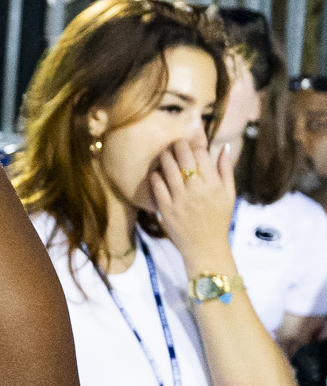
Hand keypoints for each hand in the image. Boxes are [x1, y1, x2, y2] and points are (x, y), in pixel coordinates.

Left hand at [148, 137, 236, 273]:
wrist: (205, 247)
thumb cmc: (218, 220)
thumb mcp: (229, 195)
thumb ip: (226, 170)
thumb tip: (225, 147)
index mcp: (214, 184)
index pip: (202, 154)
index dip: (195, 142)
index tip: (191, 138)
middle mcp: (197, 189)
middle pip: (183, 156)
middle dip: (177, 144)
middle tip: (175, 143)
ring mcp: (180, 198)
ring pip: (168, 167)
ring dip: (164, 156)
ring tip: (165, 154)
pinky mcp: (166, 208)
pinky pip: (156, 184)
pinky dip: (156, 174)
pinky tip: (158, 172)